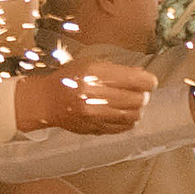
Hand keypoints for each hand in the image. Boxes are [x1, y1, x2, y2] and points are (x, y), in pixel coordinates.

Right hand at [13, 59, 157, 134]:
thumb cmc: (69, 79)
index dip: (148, 82)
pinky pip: (124, 127)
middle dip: (142, 95)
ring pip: (134, 115)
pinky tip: (121, 114)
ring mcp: (95, 114)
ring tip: (129, 104)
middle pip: (138, 100)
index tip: (148, 82)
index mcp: (94, 74)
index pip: (136, 80)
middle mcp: (94, 94)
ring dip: (136, 109)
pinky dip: (128, 121)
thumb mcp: (90, 65)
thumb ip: (118, 70)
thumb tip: (143, 75)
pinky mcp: (95, 128)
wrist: (46, 101)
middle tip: (137, 93)